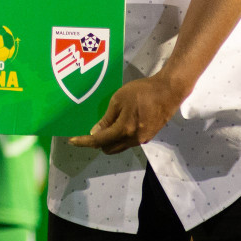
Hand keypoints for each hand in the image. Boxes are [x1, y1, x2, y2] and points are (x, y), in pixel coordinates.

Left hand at [68, 74, 183, 154]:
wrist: (169, 91)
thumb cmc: (142, 92)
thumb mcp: (119, 100)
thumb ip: (107, 118)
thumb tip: (95, 132)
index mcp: (124, 130)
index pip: (99, 141)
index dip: (84, 142)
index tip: (72, 141)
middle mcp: (133, 140)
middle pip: (109, 148)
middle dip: (98, 143)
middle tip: (92, 130)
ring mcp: (142, 140)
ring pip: (120, 146)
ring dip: (110, 140)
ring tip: (106, 125)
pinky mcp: (149, 136)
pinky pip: (129, 141)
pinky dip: (121, 136)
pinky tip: (122, 123)